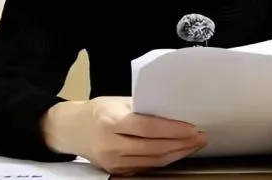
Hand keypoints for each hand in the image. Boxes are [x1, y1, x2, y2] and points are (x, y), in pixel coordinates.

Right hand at [42, 97, 206, 174]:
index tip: (193, 127)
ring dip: (177, 154)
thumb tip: (174, 109)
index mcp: (110, 121)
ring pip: (153, 161)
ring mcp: (113, 161)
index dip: (174, 130)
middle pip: (154, 148)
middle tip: (201, 137)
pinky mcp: (116, 170)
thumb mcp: (117, 101)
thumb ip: (143, 107)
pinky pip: (146, 166)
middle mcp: (111, 144)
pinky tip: (177, 152)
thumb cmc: (97, 111)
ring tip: (194, 144)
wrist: (71, 130)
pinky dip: (164, 160)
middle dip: (182, 144)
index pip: (148, 128)